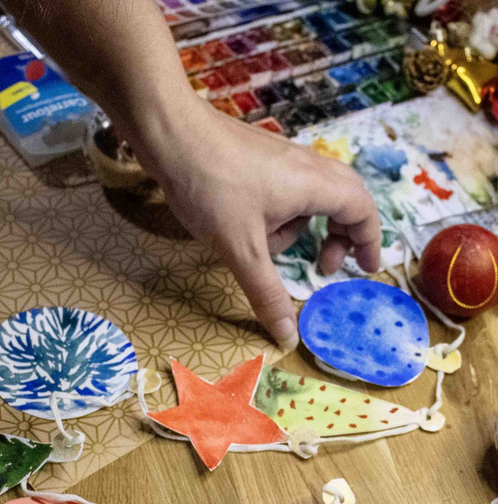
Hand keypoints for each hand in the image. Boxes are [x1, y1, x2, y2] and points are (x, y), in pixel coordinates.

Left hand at [133, 98, 380, 351]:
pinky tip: (242, 226)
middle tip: (324, 266)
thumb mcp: (241, 249)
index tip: (365, 268)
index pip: (362, 210)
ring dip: (294, 228)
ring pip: (308, 198)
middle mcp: (307, 166)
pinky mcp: (259, 158)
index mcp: (316, 185)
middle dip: (338, 236)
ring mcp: (282, 159)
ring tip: (263, 247)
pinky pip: (283, 190)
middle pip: (344, 200)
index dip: (369, 241)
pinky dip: (275, 215)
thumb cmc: (211, 187)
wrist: (169, 132)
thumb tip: (288, 336)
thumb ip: (267, 293)